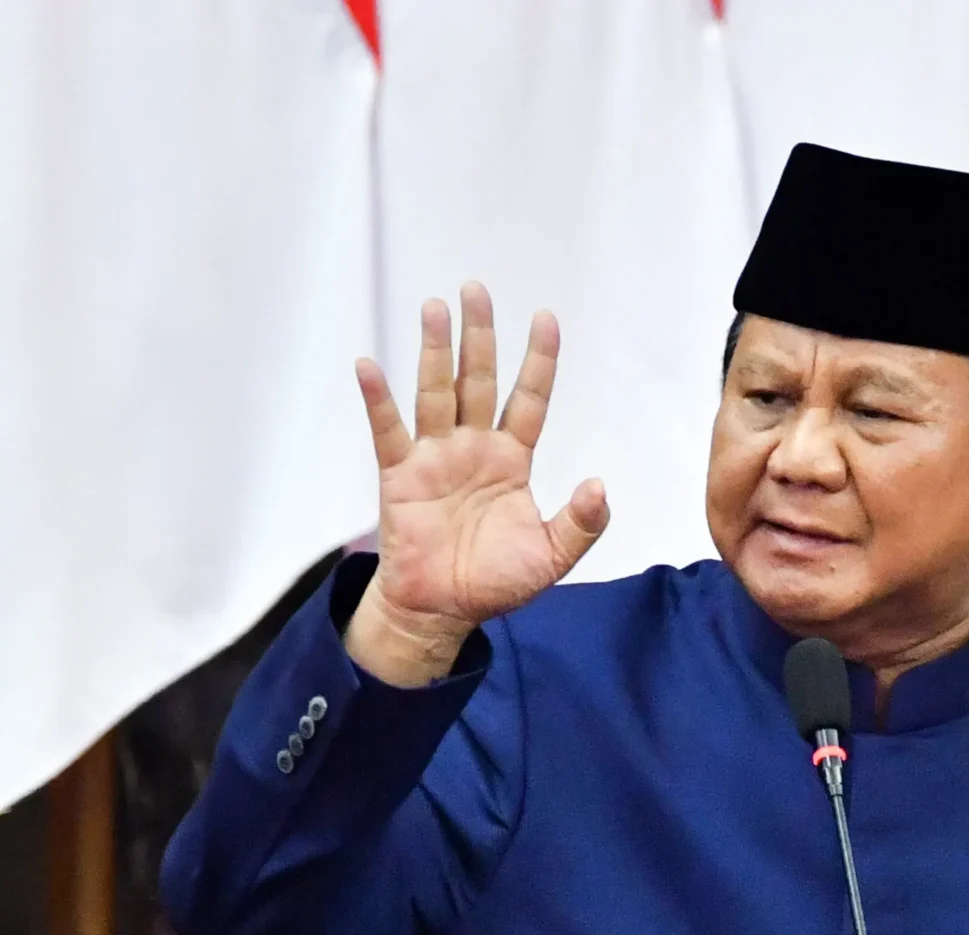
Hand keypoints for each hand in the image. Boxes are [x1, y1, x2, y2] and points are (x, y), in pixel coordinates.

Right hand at [346, 282, 608, 685]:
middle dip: (479, 336)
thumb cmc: (495, 583)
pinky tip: (369, 366)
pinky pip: (387, 431)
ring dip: (435, 351)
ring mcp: (434, 458)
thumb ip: (580, 524)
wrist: (442, 612)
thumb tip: (599, 484)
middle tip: (476, 288)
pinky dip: (378, 400)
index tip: (545, 319)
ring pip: (436, 393)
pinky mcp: (399, 476)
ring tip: (435, 308)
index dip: (538, 361)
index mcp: (511, 460)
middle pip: (478, 381)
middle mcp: (472, 448)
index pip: (528, 399)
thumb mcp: (551, 557)